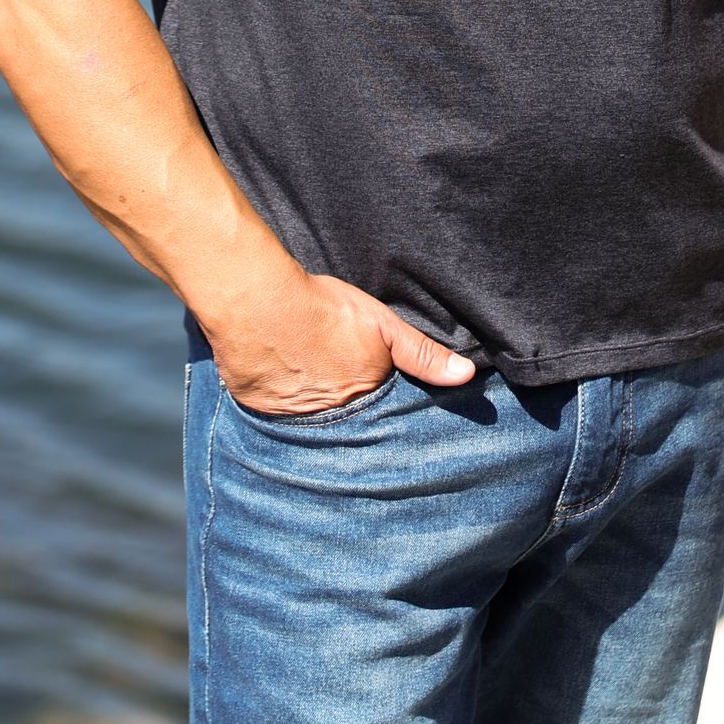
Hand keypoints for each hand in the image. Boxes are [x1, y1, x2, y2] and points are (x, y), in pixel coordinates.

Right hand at [206, 266, 477, 417]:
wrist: (257, 303)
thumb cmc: (323, 309)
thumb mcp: (382, 325)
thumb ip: (422, 354)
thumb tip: (466, 377)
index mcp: (363, 399)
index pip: (381, 414)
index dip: (379, 400)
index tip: (375, 388)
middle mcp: (331, 418)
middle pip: (347, 419)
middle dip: (349, 410)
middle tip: (340, 384)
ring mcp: (293, 417)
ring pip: (312, 419)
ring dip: (315, 407)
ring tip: (313, 382)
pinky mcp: (261, 409)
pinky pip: (278, 413)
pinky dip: (283, 402)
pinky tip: (284, 380)